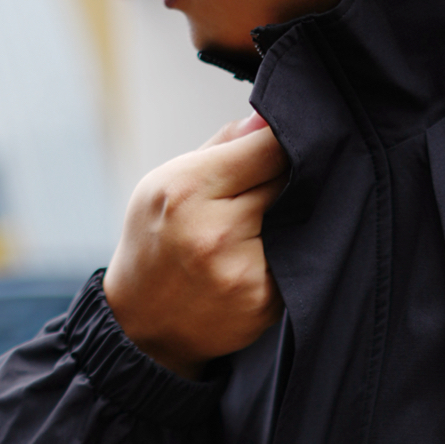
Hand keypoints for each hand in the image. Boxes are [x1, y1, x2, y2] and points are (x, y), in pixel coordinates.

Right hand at [104, 113, 287, 376]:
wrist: (144, 325)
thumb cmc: (154, 242)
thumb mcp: (164, 182)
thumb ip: (220, 147)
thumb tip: (266, 118)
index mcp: (188, 191)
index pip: (268, 146)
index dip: (279, 140)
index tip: (280, 141)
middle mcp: (217, 232)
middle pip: (289, 180)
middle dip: (287, 175)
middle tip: (275, 181)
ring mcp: (245, 271)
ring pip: (300, 218)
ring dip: (295, 213)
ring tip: (268, 218)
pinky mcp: (266, 301)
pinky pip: (299, 257)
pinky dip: (293, 248)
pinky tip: (270, 250)